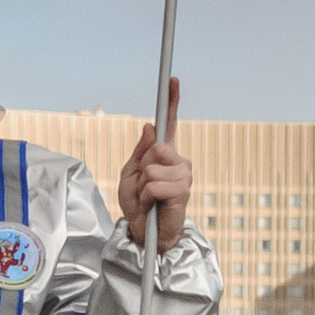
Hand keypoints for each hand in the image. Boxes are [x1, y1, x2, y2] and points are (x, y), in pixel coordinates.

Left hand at [118, 84, 192, 248]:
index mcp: (164, 155)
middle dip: (142, 168)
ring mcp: (184, 176)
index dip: (171, 101)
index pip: (170, 123)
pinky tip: (154, 205)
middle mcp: (179, 161)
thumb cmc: (138, 207)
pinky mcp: (183, 191)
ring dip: (143, 186)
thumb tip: (150, 126)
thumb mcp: (130, 175)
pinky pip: (155, 184)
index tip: (172, 80)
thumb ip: (140, 152)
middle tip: (144, 188)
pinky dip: (147, 196)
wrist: (144, 234)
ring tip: (148, 199)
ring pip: (153, 168)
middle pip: (157, 147)